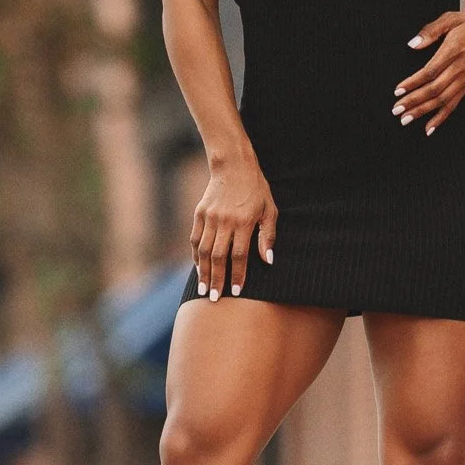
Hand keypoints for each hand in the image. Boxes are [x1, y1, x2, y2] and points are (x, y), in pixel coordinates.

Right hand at [191, 160, 277, 298]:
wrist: (233, 166)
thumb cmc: (256, 189)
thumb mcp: (269, 210)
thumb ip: (268, 236)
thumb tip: (268, 261)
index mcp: (243, 222)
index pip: (239, 256)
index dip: (237, 275)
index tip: (236, 292)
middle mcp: (224, 221)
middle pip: (218, 257)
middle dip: (217, 280)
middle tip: (214, 298)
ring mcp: (210, 217)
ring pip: (203, 250)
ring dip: (203, 272)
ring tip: (203, 289)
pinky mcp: (199, 213)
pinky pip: (195, 238)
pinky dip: (195, 255)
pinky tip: (197, 267)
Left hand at [394, 6, 464, 134]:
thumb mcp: (451, 18)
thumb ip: (431, 31)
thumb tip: (413, 44)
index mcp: (454, 50)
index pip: (430, 71)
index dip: (413, 82)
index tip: (398, 90)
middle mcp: (460, 68)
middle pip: (434, 89)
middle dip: (414, 101)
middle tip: (396, 110)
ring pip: (443, 100)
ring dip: (423, 111)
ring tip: (405, 119)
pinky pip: (454, 104)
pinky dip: (441, 117)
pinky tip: (429, 128)